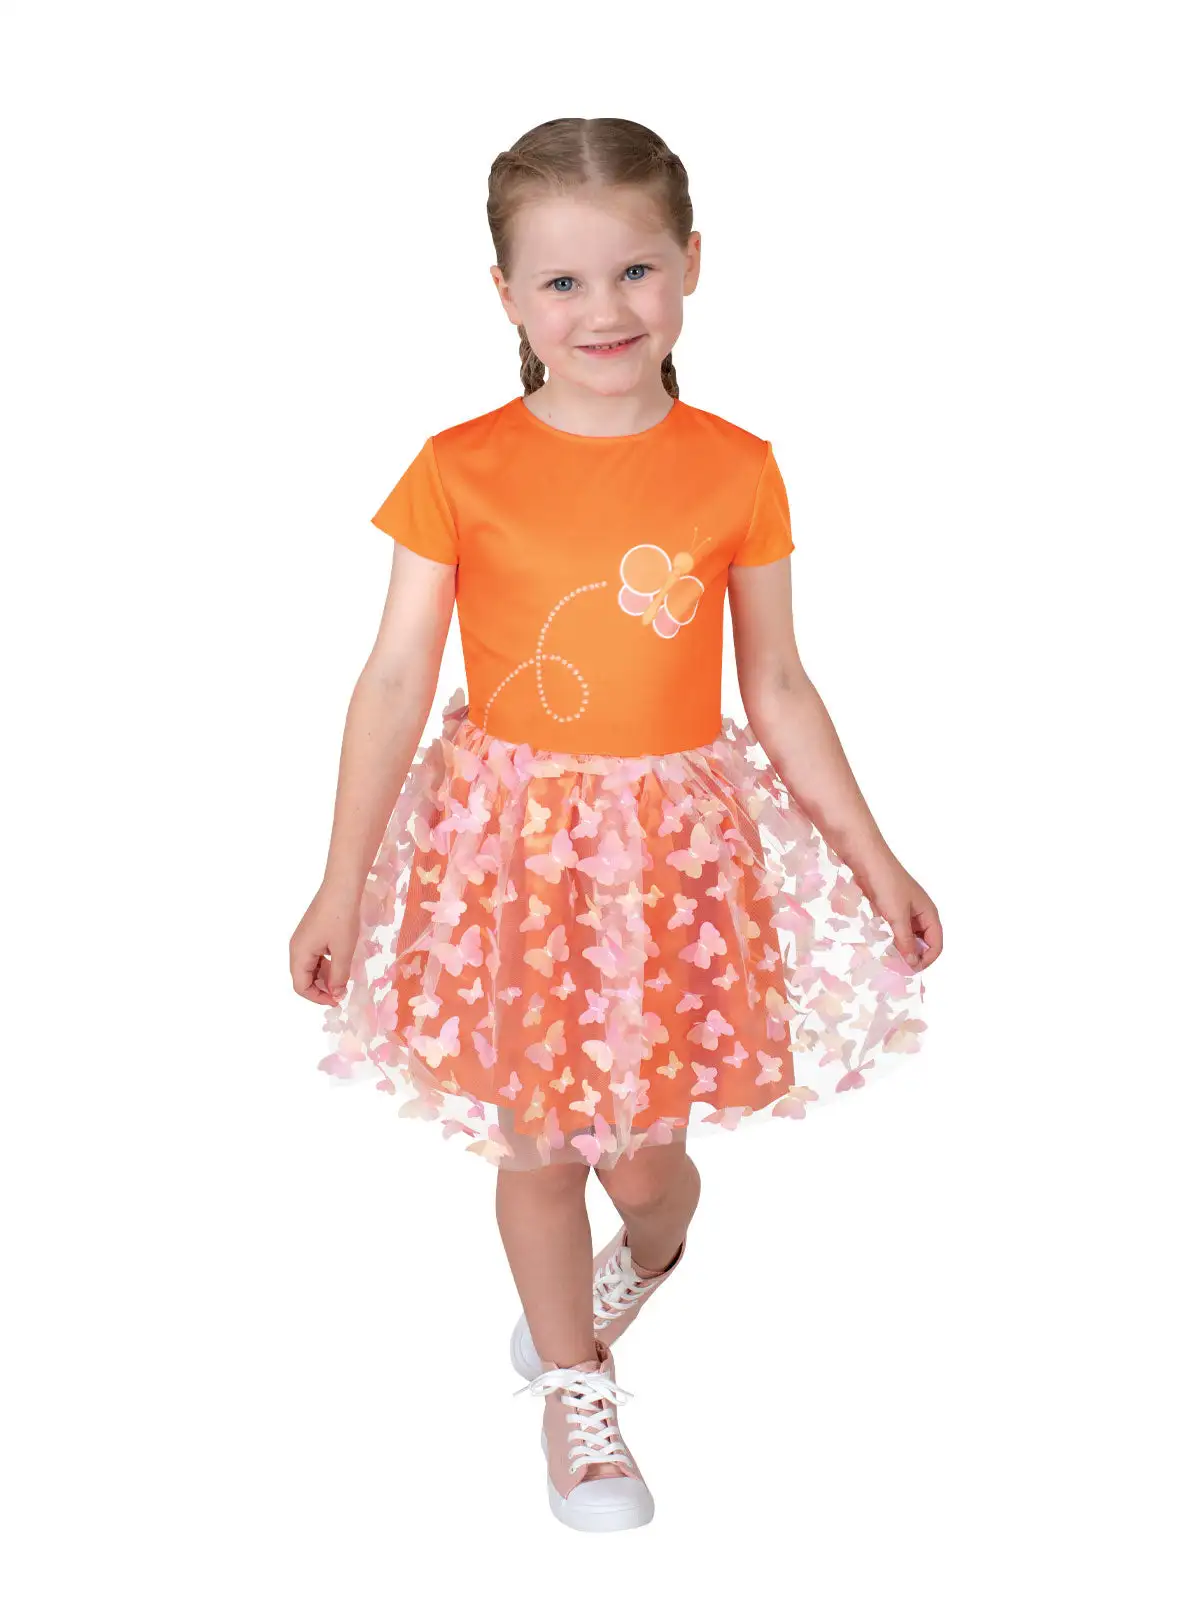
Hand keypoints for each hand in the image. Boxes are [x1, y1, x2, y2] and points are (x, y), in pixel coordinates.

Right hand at [290, 881, 363, 1006]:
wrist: (342, 886)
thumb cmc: (341, 918)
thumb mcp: (343, 951)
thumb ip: (339, 976)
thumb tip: (336, 993)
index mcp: (299, 953)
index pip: (301, 987)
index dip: (318, 998)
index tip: (337, 1000)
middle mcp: (296, 947)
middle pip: (303, 978)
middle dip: (321, 988)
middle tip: (342, 990)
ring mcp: (303, 939)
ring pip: (309, 967)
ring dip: (324, 976)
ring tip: (343, 976)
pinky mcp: (311, 932)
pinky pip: (314, 955)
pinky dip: (325, 963)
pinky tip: (340, 961)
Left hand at [859, 857, 942, 973]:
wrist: (866, 858)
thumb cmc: (886, 882)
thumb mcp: (897, 915)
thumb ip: (906, 940)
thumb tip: (913, 964)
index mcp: (929, 913)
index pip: (936, 945)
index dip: (926, 960)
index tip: (908, 970)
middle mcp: (919, 913)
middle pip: (923, 943)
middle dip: (913, 956)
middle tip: (896, 967)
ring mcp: (904, 911)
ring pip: (907, 937)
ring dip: (899, 948)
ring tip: (886, 958)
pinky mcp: (888, 909)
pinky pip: (894, 930)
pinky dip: (889, 939)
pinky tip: (878, 944)